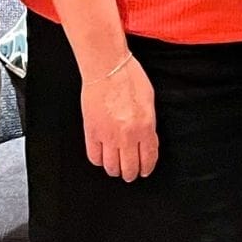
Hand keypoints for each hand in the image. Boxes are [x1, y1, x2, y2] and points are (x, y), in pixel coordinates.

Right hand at [81, 54, 157, 181]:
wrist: (107, 68)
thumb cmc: (130, 78)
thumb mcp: (149, 101)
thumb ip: (149, 124)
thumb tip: (147, 139)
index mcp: (145, 127)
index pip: (148, 158)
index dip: (146, 168)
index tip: (144, 171)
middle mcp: (127, 136)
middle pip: (129, 168)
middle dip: (131, 174)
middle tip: (130, 173)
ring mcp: (108, 135)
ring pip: (111, 166)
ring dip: (115, 170)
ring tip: (116, 168)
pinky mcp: (92, 132)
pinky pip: (94, 157)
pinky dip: (99, 161)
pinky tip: (102, 157)